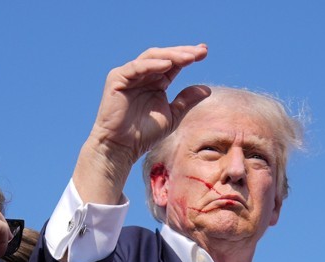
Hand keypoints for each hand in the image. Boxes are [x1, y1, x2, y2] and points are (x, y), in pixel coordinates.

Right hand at [74, 44, 211, 203]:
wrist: (122, 147)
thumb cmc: (144, 134)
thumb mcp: (172, 116)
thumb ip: (186, 101)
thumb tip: (207, 89)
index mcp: (156, 81)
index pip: (174, 64)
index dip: (189, 56)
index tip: (205, 52)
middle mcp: (143, 75)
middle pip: (164, 56)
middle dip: (183, 52)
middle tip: (200, 51)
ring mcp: (129, 75)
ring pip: (151, 57)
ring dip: (171, 56)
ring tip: (189, 58)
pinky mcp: (117, 78)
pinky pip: (136, 67)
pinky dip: (152, 65)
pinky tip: (168, 65)